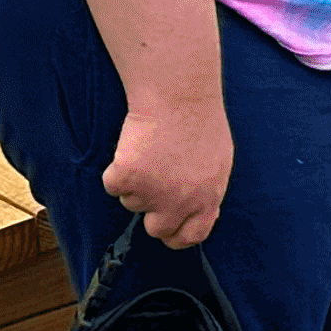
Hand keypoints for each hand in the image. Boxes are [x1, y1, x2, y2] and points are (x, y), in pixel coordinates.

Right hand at [104, 100, 232, 247]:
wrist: (177, 93)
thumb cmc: (199, 118)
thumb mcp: (218, 160)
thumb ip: (206, 189)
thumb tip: (196, 211)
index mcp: (208, 197)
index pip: (192, 236)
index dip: (177, 236)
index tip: (168, 232)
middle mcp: (180, 202)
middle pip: (157, 229)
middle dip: (151, 211)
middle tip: (150, 184)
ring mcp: (152, 193)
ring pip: (132, 201)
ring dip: (136, 182)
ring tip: (150, 149)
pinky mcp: (127, 178)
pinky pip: (113, 184)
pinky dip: (117, 168)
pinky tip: (134, 145)